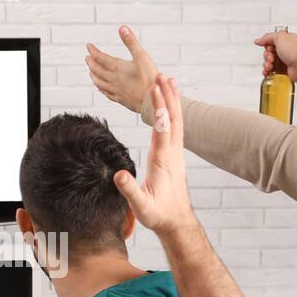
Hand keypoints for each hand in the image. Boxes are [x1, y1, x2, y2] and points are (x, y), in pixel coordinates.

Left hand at [86, 25, 157, 112]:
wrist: (154, 102)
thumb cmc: (150, 78)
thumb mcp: (142, 56)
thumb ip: (131, 42)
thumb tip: (122, 28)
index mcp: (117, 68)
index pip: (100, 58)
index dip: (93, 51)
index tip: (88, 46)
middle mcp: (113, 80)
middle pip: (97, 70)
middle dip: (91, 63)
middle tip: (87, 57)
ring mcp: (116, 91)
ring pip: (99, 82)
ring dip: (93, 75)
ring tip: (90, 71)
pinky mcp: (120, 99)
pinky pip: (106, 93)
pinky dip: (100, 88)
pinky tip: (100, 88)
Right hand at [113, 74, 195, 235]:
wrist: (176, 221)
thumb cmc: (159, 214)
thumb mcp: (142, 207)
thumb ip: (131, 191)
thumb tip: (119, 176)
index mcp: (163, 161)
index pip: (162, 130)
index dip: (159, 110)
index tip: (155, 92)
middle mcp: (173, 154)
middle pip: (173, 119)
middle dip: (167, 96)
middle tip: (161, 75)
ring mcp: (176, 153)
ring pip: (177, 121)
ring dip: (173, 100)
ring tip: (168, 80)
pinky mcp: (176, 155)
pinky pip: (177, 128)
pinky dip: (174, 112)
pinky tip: (171, 105)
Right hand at [254, 29, 296, 82]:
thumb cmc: (294, 51)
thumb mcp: (280, 37)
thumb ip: (267, 37)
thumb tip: (258, 40)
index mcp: (286, 40)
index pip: (271, 42)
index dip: (267, 46)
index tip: (270, 48)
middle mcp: (285, 50)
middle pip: (268, 53)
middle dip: (267, 56)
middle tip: (271, 58)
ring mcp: (284, 61)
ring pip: (268, 62)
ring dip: (266, 64)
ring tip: (270, 66)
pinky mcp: (283, 71)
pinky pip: (271, 71)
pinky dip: (267, 72)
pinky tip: (268, 72)